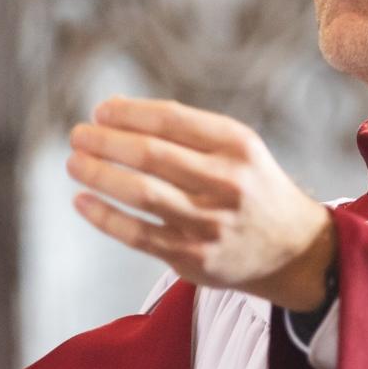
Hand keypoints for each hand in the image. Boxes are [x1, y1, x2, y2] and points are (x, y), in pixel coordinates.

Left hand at [66, 98, 333, 309]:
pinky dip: (104, 217)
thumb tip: (111, 110)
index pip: (170, 119)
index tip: (100, 111)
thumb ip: (183, 130)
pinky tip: (82, 201)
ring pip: (141, 193)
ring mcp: (210, 223)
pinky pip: (138, 235)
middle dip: (105, 141)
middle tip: (78, 135)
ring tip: (74, 163)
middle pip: (151, 154)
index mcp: (237, 146)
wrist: (292, 250)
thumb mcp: (236, 149)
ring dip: (98, 174)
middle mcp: (227, 183)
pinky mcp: (194, 258)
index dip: (127, 113)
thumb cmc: (249, 187)